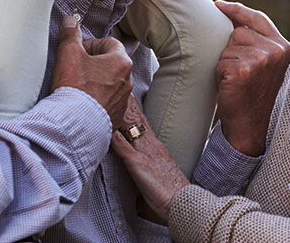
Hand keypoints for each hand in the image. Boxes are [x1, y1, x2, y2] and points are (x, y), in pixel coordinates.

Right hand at [51, 15, 133, 124]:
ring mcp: (124, 100)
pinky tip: (83, 103)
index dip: (91, 45)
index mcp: (121, 61)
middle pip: (110, 63)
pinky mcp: (117, 116)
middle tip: (76, 69)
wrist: (76, 125)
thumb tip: (70, 21)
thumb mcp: (68, 54)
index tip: (78, 53)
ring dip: (97, 82)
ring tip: (78, 88)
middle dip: (94, 63)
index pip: (109, 42)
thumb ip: (70, 34)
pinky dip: (98, 100)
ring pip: (110, 83)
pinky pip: (108, 102)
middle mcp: (127, 80)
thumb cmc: (75, 87)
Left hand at [110, 97, 189, 222]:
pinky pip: (123, 146)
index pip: (144, 125)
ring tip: (110, 96)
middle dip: (128, 103)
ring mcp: (145, 153)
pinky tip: (105, 125)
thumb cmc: (172, 198)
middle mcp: (152, 146)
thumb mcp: (158, 183)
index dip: (134, 111)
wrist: (184, 203)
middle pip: (137, 119)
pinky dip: (113, 135)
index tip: (128, 97)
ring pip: (131, 126)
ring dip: (120, 111)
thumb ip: (146, 183)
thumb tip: (137, 198)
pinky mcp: (138, 164)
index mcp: (157, 149)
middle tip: (119, 86)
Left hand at [213, 0, 289, 156]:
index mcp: (284, 47)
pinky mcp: (244, 70)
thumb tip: (229, 10)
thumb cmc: (252, 92)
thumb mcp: (263, 62)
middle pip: (238, 32)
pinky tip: (231, 85)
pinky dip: (220, 72)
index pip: (258, 18)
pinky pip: (221, 60)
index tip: (219, 5)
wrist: (249, 124)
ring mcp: (261, 60)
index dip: (237, 10)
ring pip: (228, 46)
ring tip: (236, 79)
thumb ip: (256, 39)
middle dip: (232, 49)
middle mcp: (276, 51)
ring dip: (225, 61)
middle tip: (240, 71)